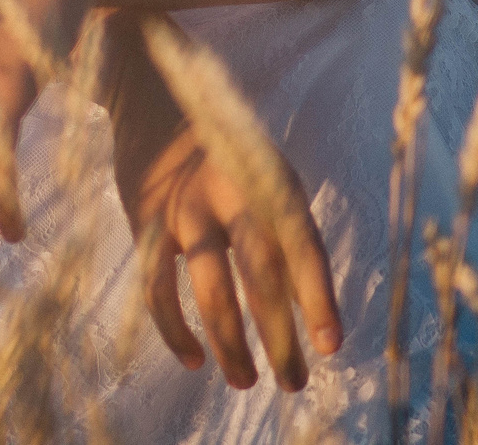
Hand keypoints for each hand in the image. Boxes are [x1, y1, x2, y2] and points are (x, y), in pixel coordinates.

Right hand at [109, 42, 342, 392]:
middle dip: (280, 334)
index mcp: (269, 178)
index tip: (331, 345)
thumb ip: (282, 229)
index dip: (318, 295)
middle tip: (295, 383)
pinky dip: (174, 328)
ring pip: (209, 288)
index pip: (301, 244)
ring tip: (246, 380)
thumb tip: (309, 306)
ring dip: (230, 342)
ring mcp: (184, 207)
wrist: (152, 95)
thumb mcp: (262, 172)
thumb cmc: (224, 148)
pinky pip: (158, 287)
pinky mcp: (146, 221)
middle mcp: (230, 192)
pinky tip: (194, 359)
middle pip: (260, 274)